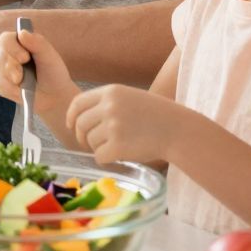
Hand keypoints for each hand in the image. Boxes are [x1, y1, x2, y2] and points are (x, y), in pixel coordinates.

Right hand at [0, 26, 79, 133]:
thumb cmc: (53, 73)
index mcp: (20, 42)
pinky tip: (20, 91)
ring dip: (10, 80)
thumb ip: (38, 43)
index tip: (25, 58)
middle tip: (20, 78)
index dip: (12, 48)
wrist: (53, 96)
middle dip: (11, 67)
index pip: (5, 39)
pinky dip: (9, 89)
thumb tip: (22, 32)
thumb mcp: (49, 58)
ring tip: (24, 86)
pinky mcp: (0, 82)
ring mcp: (2, 68)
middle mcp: (8, 53)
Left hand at [67, 84, 192, 167]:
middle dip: (82, 136)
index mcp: (111, 91)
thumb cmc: (157, 116)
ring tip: (119, 145)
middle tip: (90, 144)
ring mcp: (113, 126)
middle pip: (80, 124)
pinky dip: (107, 159)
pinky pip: (99, 156)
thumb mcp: (131, 97)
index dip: (71, 116)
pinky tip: (121, 155)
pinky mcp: (118, 146)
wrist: (179, 130)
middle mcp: (109, 106)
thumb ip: (107, 103)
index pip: (78, 103)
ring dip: (100, 147)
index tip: (71, 126)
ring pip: (90, 142)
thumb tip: (80, 118)